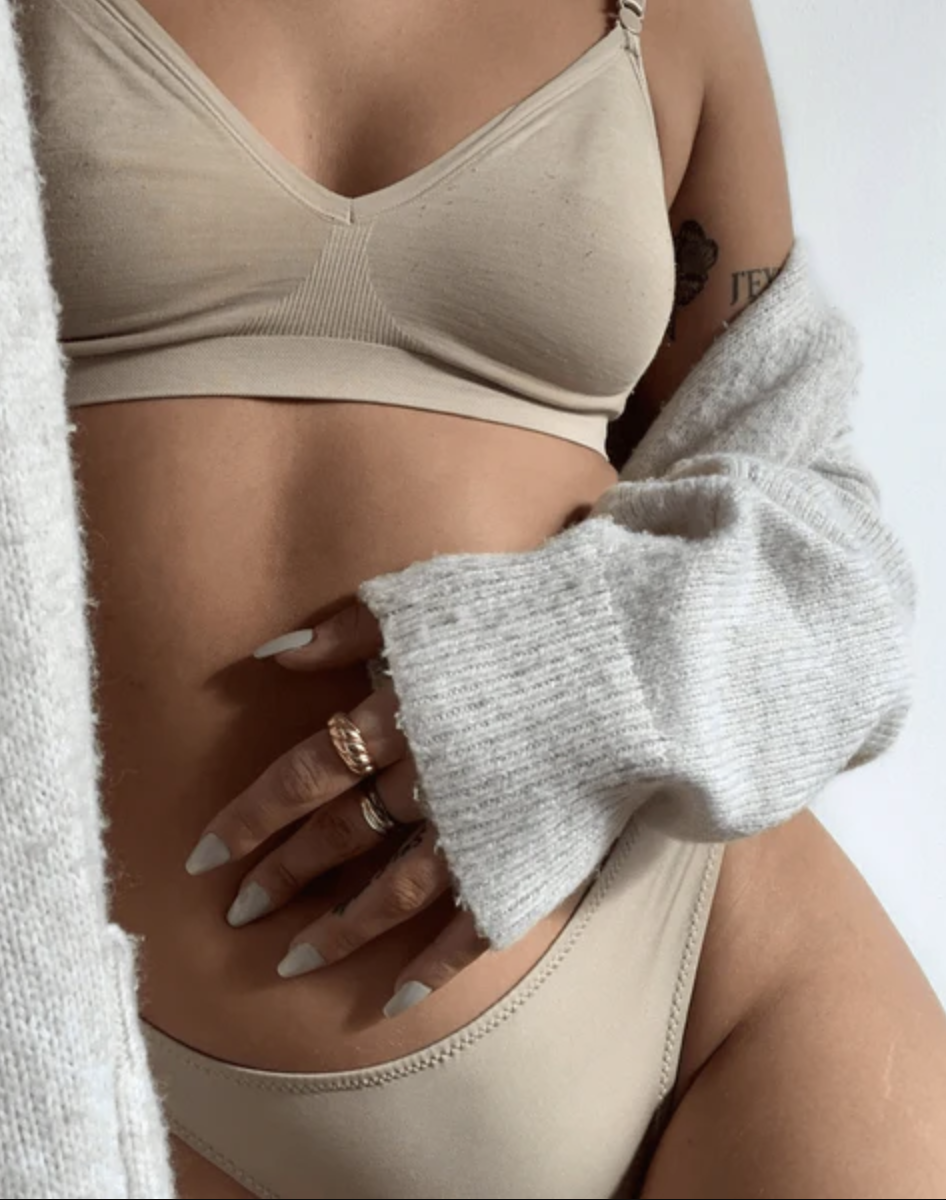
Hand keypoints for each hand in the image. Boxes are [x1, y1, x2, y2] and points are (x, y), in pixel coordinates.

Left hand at [183, 600, 488, 1017]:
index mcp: (397, 718)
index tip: (202, 857)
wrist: (631, 658)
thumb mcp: (427, 601)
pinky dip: (433, 968)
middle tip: (238, 915)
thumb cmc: (526, 615)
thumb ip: (345, 628)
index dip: (249, 818)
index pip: (301, 778)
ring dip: (337, 930)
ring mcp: (475, 831)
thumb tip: (267, 654)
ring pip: (390, 893)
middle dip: (281, 877)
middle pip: (335, 838)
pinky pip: (471, 930)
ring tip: (292, 962)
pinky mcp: (522, 864)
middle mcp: (424, 782)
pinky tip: (396, 998)